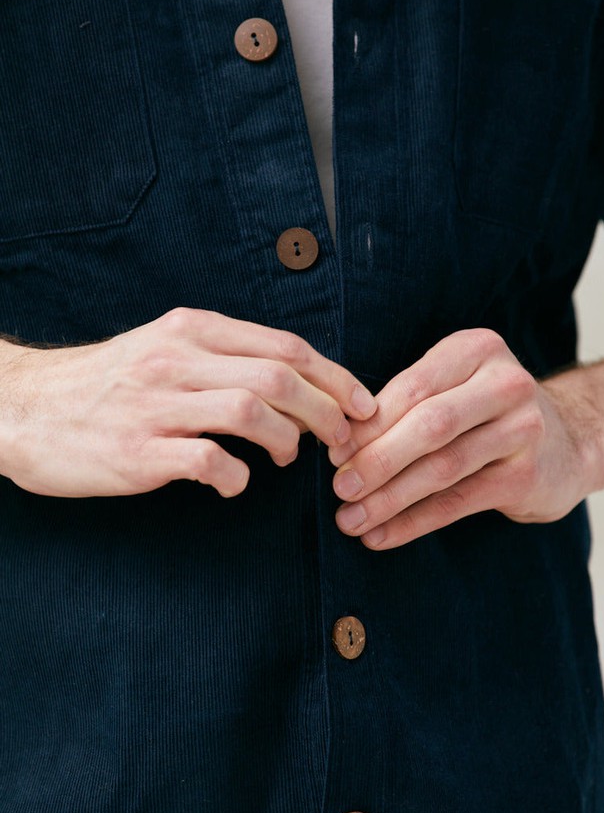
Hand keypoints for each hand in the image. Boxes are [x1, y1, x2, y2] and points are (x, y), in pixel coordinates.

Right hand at [0, 308, 375, 496]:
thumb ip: (223, 355)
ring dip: (288, 441)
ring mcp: (156, 404)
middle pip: (280, 378)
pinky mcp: (137, 451)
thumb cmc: (104, 383)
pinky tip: (236, 483)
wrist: (23, 408)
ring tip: (288, 458)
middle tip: (340, 440)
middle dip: (326, 412)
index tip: (361, 404)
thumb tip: (293, 382)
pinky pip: (208, 461)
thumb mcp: (162, 346)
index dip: (335, 378)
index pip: (285, 346)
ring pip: (253, 411)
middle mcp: (177, 359)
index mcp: (191, 329)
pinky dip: (236, 476)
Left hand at [329, 329, 591, 549]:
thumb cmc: (488, 413)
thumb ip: (406, 405)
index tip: (332, 452)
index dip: (368, 424)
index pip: (412, 388)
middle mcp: (506, 384)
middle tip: (339, 488)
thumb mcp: (454, 388)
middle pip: (429, 426)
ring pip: (442, 468)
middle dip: (377, 461)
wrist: (571, 442)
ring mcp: (523, 430)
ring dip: (389, 498)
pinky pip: (457, 504)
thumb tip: (340, 444)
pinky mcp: (527, 476)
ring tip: (350, 520)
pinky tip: (382, 536)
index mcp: (477, 350)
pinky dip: (413, 523)